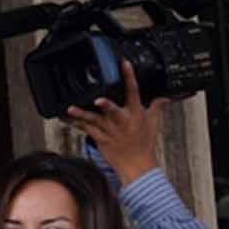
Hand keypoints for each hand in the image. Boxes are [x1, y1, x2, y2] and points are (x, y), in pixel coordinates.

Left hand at [64, 60, 168, 185]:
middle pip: (113, 110)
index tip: (124, 64)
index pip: (134, 92)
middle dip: (106, 105)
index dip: (129, 77)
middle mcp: (121, 121)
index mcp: (135, 114)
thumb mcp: (153, 123)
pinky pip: (84, 129)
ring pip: (94, 120)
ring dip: (81, 114)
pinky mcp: (99, 138)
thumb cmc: (144, 144)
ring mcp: (109, 131)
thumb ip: (156, 106)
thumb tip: (165, 97)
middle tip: (98, 100)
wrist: (136, 165)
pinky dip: (74, 122)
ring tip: (70, 108)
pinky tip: (64, 116)